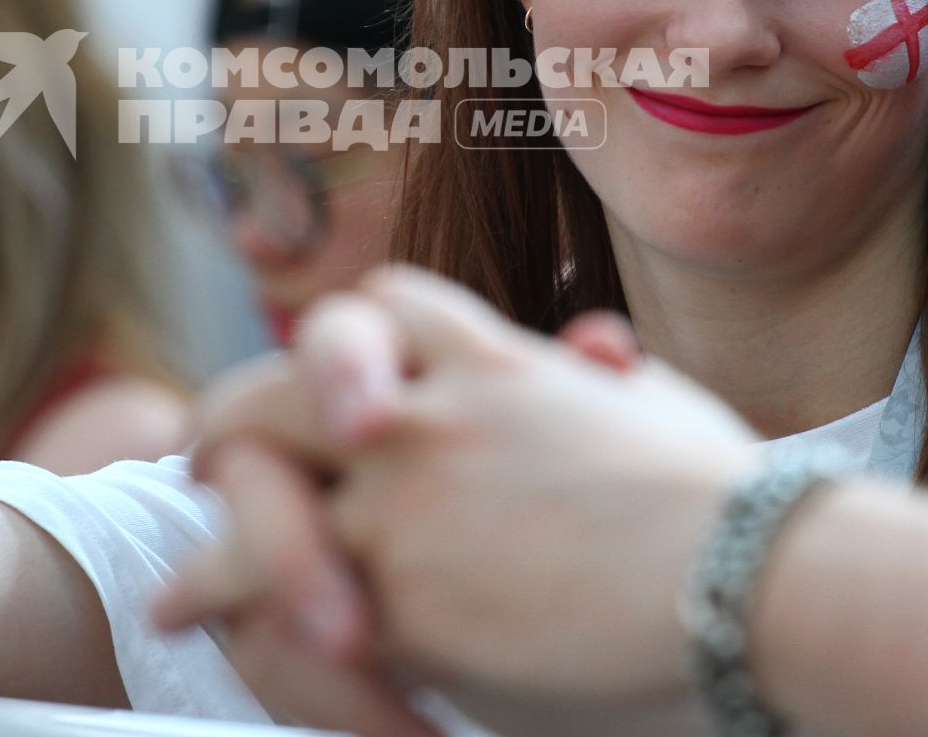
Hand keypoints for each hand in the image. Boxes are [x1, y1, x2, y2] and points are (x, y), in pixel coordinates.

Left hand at [155, 266, 758, 707]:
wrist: (751, 583)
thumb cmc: (731, 504)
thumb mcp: (659, 411)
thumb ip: (602, 379)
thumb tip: (593, 350)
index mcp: (495, 357)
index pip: (377, 307)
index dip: (330, 348)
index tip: (309, 388)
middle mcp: (429, 413)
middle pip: (282, 386)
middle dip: (233, 424)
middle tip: (202, 461)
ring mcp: (403, 501)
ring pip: (256, 495)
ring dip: (212, 538)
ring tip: (176, 586)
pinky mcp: (396, 596)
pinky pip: (276, 596)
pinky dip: (233, 612)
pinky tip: (199, 620)